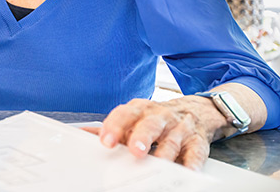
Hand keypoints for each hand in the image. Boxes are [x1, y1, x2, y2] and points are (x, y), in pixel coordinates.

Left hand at [83, 96, 226, 169]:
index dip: (115, 126)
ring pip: (172, 139)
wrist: (193, 111)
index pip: (125, 114)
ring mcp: (179, 128)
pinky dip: (192, 162)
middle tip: (135, 150)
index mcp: (140, 110)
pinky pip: (196, 152)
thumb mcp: (133, 118)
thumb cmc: (155, 119)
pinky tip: (188, 170)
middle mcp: (160, 116)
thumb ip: (111, 127)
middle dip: (142, 136)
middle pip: (150, 124)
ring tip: (159, 164)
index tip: (106, 141)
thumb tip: (82, 133)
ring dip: (165, 152)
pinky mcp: (197, 141)